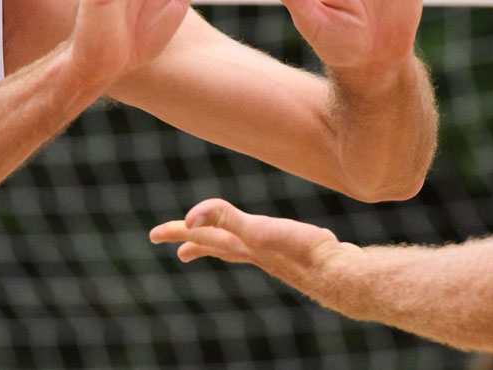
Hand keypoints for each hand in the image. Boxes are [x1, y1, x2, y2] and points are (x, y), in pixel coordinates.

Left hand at [149, 198, 359, 287]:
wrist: (337, 273)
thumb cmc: (300, 250)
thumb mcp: (257, 230)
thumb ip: (224, 219)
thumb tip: (190, 219)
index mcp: (241, 244)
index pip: (201, 235)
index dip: (178, 230)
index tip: (154, 234)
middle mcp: (251, 251)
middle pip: (214, 245)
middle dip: (192, 241)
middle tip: (171, 245)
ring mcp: (270, 254)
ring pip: (236, 248)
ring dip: (219, 245)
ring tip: (214, 246)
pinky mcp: (290, 253)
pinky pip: (260, 247)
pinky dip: (250, 244)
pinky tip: (262, 245)